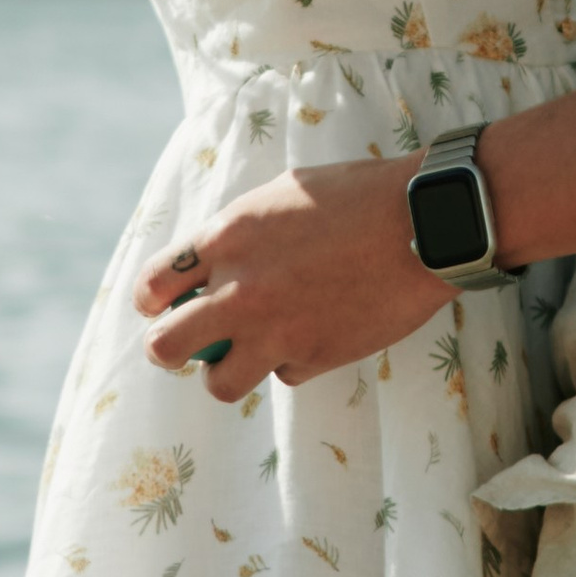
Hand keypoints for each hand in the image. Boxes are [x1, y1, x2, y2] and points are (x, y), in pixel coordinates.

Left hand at [133, 157, 451, 405]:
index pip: (152, 285)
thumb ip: (241, 232)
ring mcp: (275, 330)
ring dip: (230, 369)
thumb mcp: (285, 193)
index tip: (161, 307)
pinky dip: (293, 359)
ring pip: (219, 382)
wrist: (423, 223)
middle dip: (169, 348)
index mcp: (228, 237)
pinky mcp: (312, 358)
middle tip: (187, 344)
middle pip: (165, 346)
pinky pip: (283, 374)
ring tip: (252, 350)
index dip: (151, 302)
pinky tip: (319, 330)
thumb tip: (214, 262)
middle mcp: (240, 290)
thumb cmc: (358, 195)